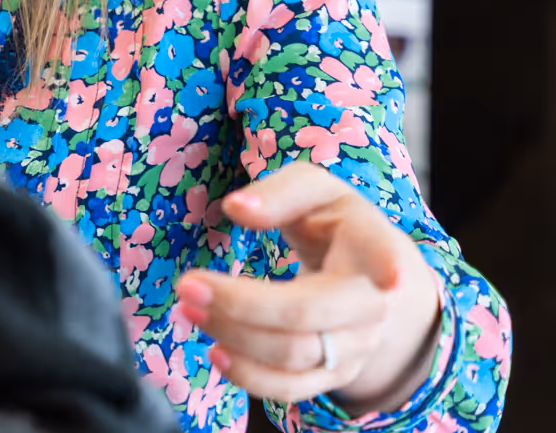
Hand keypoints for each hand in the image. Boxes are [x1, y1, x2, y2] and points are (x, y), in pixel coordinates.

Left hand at [176, 162, 441, 413]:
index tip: (390, 275)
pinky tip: (215, 352)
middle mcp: (370, 303)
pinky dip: (250, 376)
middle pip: (307, 312)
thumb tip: (237, 208)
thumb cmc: (331, 223)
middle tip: (186, 284)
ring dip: (233, 335)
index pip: (381, 253)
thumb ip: (279, 193)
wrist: (367, 277)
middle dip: (242, 304)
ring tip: (187, 307)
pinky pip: (292, 388)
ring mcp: (356, 345)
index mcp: (370, 246)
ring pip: (294, 354)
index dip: (387, 264)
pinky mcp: (335, 373)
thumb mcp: (312, 190)